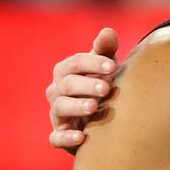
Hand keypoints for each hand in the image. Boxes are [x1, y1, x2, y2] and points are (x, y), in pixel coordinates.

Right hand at [47, 27, 120, 152]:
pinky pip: (56, 138)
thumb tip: (108, 31)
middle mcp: (57, 90)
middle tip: (107, 88)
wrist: (102, 116)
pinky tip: (81, 137)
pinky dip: (66, 137)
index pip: (75, 63)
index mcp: (66, 71)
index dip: (93, 63)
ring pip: (60, 108)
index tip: (113, 67)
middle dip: (86, 85)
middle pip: (67, 84)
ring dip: (76, 107)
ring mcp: (57, 114)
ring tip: (94, 107)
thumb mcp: (106, 66)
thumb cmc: (103, 83)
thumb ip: (106, 49)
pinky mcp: (60, 135)